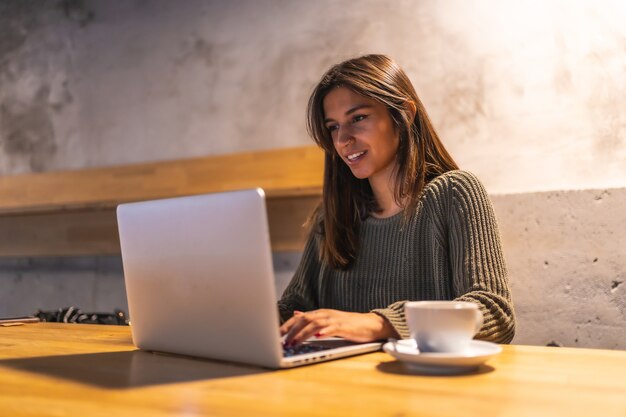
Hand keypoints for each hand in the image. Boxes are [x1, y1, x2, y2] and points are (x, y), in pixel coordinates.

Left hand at [280, 309, 396, 345]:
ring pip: (315, 324)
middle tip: (282, 341)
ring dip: (303, 334)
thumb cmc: (348, 324)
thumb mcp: (327, 319)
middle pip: (305, 320)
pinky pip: (332, 328)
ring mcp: (335, 320)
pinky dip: (324, 331)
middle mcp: (325, 314)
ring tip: (295, 343)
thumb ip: (312, 318)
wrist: (370, 324)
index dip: (287, 325)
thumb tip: (296, 314)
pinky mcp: (344, 327)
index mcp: (320, 313)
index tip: (277, 335)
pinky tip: (317, 337)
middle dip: (292, 330)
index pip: (300, 318)